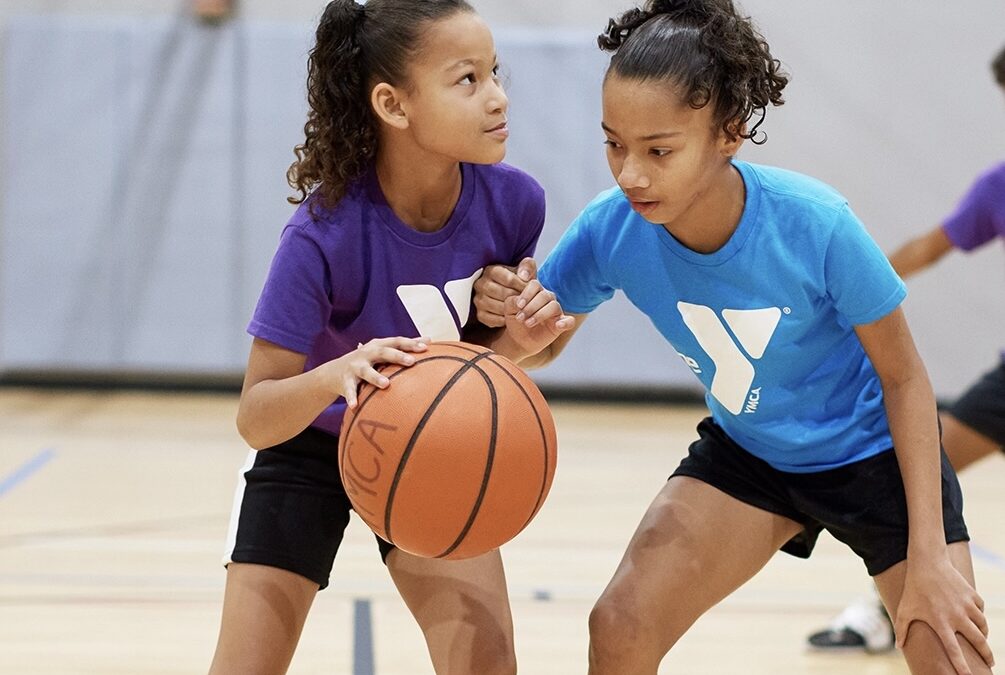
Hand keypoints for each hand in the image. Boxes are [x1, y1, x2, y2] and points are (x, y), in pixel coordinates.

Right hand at [325, 337, 428, 408]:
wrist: (333, 372)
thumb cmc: (367, 361)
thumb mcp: (382, 351)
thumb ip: (404, 346)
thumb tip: (430, 340)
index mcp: (378, 345)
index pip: (396, 341)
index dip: (410, 343)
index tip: (425, 347)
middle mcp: (366, 353)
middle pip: (383, 352)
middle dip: (397, 356)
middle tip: (411, 362)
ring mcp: (355, 366)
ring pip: (365, 371)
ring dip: (375, 377)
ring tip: (386, 385)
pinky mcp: (345, 380)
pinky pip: (349, 390)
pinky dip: (352, 397)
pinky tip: (355, 406)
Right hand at [473, 257, 536, 326]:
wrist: (508, 294)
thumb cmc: (517, 281)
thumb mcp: (524, 270)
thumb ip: (527, 267)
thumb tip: (524, 277)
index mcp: (491, 270)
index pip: (509, 279)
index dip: (522, 286)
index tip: (530, 290)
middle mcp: (481, 284)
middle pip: (504, 294)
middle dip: (518, 298)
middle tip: (528, 301)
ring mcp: (478, 300)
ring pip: (499, 308)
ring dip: (512, 310)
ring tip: (522, 309)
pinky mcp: (479, 314)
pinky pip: (493, 320)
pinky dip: (504, 320)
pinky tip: (512, 316)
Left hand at [502, 279, 574, 357]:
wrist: (519, 339)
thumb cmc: (515, 320)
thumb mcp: (508, 310)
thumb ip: (511, 302)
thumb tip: (519, 302)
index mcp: (535, 291)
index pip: (535, 285)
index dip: (527, 294)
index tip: (519, 306)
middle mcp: (547, 298)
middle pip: (544, 295)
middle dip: (531, 307)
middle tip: (520, 318)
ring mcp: (556, 311)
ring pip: (554, 306)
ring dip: (540, 315)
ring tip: (528, 324)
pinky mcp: (561, 324)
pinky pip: (570, 321)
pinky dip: (566, 322)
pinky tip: (558, 325)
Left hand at [894, 552, 992, 673]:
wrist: (927, 563)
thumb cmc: (913, 589)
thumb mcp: (904, 609)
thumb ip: (901, 630)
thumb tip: (899, 647)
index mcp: (940, 622)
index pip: (954, 650)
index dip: (962, 665)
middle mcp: (956, 616)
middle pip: (978, 641)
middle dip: (987, 655)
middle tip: (990, 663)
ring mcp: (966, 605)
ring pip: (983, 626)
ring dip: (983, 635)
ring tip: (980, 639)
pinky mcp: (972, 595)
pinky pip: (981, 611)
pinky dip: (980, 616)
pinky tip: (975, 618)